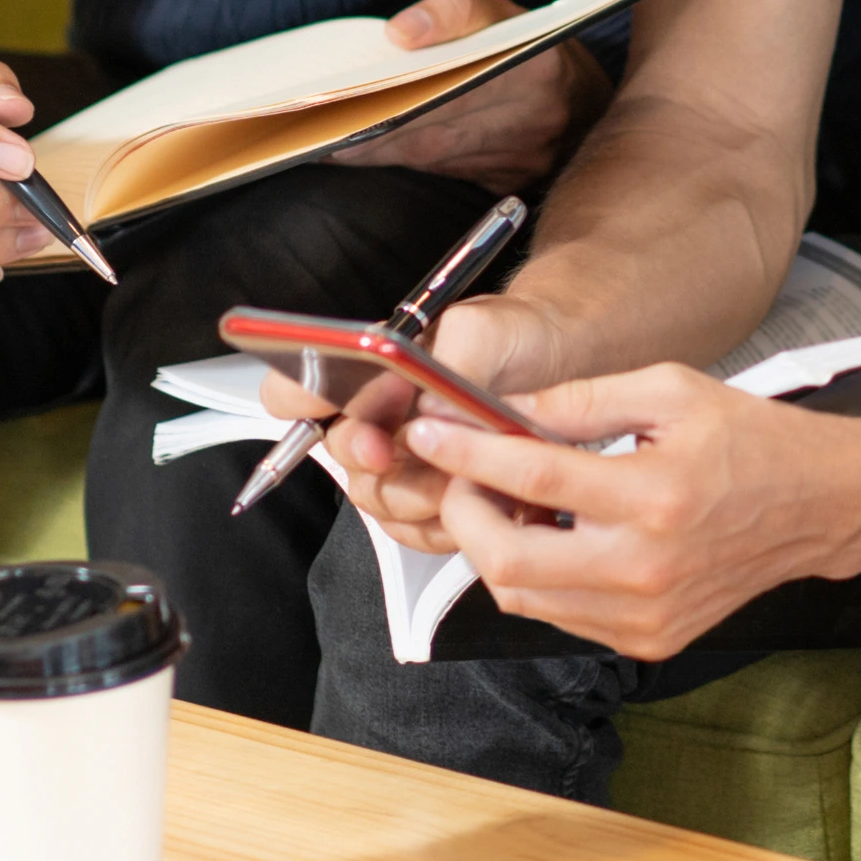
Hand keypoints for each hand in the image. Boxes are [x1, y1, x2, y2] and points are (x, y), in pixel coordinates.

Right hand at [257, 293, 578, 552]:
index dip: (299, 402)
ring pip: (374, 498)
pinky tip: (472, 502)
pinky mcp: (428, 498)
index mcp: (367, 367)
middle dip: (373, 457)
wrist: (565, 367)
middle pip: (338, 454)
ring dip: (415, 496)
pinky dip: (439, 525)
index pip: (295, 387)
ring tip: (461, 475)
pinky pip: (410, 530)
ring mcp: (399, 460)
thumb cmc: (518, 337)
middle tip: (406, 449)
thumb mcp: (487, 330)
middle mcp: (374, 415)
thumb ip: (451, 360)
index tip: (339, 409)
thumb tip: (426, 403)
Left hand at [332, 0, 609, 192]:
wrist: (586, 102)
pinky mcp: (510, 183)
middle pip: (436, 129)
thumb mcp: (501, 11)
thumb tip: (400, 34)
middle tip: (318, 132)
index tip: (347, 102)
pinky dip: (401, 160)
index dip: (399, 98)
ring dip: (377, 151)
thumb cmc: (530, 46)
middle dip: (373, 133)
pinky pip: (444, 173)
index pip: (459, 83)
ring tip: (326, 141)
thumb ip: (454, 10)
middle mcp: (535, 120)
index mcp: (537, 69)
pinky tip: (364, 152)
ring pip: (434, 156)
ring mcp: (525, 159)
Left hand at [403, 368, 860, 659]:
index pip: (532, 475)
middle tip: (467, 473)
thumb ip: (581, 399)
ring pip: (523, 597)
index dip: (467, 452)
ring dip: (497, 547)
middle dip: (466, 512)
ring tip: (511, 500)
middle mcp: (646, 567)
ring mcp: (645, 614)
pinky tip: (554, 534)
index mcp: (654, 495)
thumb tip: (504, 409)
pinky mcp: (648, 638)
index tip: (429, 430)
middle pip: (508, 558)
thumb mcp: (670, 391)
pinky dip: (538, 576)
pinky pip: (559, 615)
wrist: (818, 506)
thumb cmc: (751, 439)